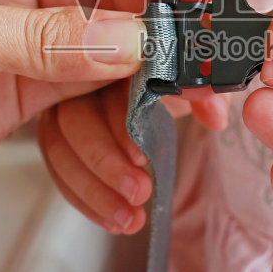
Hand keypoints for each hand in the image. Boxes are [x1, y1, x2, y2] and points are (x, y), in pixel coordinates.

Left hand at [0, 0, 219, 225]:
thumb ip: (38, 37)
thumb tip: (129, 37)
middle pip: (110, 4)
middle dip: (159, 47)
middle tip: (205, 84)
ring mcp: (8, 47)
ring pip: (102, 69)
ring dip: (133, 115)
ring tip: (159, 154)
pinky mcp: (5, 104)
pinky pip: (74, 121)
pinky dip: (98, 155)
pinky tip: (115, 188)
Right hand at [36, 81, 228, 235]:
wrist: (162, 88)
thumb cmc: (175, 80)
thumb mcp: (194, 87)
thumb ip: (204, 95)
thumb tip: (216, 115)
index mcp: (116, 52)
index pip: (107, 83)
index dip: (121, 121)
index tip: (140, 154)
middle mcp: (80, 71)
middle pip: (74, 116)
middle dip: (105, 161)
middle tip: (138, 191)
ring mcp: (60, 101)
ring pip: (59, 144)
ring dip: (92, 189)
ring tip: (128, 219)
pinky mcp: (56, 131)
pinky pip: (58, 165)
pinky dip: (82, 196)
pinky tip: (110, 219)